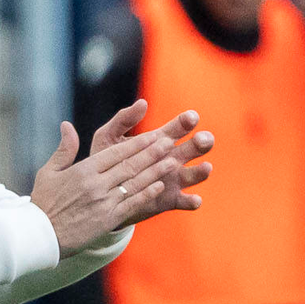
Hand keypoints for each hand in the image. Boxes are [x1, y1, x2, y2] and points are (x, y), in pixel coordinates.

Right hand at [29, 118, 178, 258]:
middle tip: (169, 142)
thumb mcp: (48, 172)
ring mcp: (104, 202)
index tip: (152, 135)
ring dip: (155, 172)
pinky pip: (132, 203)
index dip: (136, 144)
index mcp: (83, 170)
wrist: (42, 235)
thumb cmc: (44, 202)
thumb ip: (64, 149)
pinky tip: (160, 186)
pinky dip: (147, 194)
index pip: (115, 153)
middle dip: (151, 153)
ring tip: (172, 161)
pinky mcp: (108, 218)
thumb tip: (66, 125)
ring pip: (135, 183)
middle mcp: (96, 184)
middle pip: (129, 165)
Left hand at [89, 100, 214, 227]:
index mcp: (160, 140)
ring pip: (194, 174)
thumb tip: (142, 102)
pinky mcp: (170, 199)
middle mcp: (172, 158)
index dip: (186, 121)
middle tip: (202, 139)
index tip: (190, 117)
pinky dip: (192, 201)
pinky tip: (195, 200)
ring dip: (201, 171)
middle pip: (194, 148)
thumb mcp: (109, 137)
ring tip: (206, 167)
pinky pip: (185, 201)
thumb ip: (123, 120)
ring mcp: (173, 180)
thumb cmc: (106, 160)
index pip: (179, 127)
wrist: (99, 191)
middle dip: (201, 142)